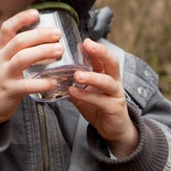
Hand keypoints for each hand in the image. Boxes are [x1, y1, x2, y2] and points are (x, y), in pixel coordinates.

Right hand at [0, 9, 63, 144]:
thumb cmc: (0, 80)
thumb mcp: (3, 61)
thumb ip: (17, 50)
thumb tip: (43, 37)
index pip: (7, 28)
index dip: (21, 18)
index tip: (37, 13)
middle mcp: (0, 60)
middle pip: (19, 41)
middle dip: (40, 35)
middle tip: (57, 34)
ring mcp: (4, 75)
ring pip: (22, 58)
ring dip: (43, 52)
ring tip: (59, 51)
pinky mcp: (10, 91)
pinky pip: (27, 85)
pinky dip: (42, 83)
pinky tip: (54, 81)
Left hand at [68, 38, 138, 157]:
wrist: (114, 129)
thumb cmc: (99, 108)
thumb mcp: (85, 93)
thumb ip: (74, 83)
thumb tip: (55, 75)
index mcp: (107, 74)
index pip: (103, 57)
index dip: (94, 48)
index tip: (83, 40)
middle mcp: (114, 81)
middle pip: (112, 62)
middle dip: (101, 52)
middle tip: (88, 45)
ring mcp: (115, 94)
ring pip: (107, 82)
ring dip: (92, 77)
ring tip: (77, 75)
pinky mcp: (114, 108)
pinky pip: (100, 100)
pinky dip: (86, 95)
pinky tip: (74, 92)